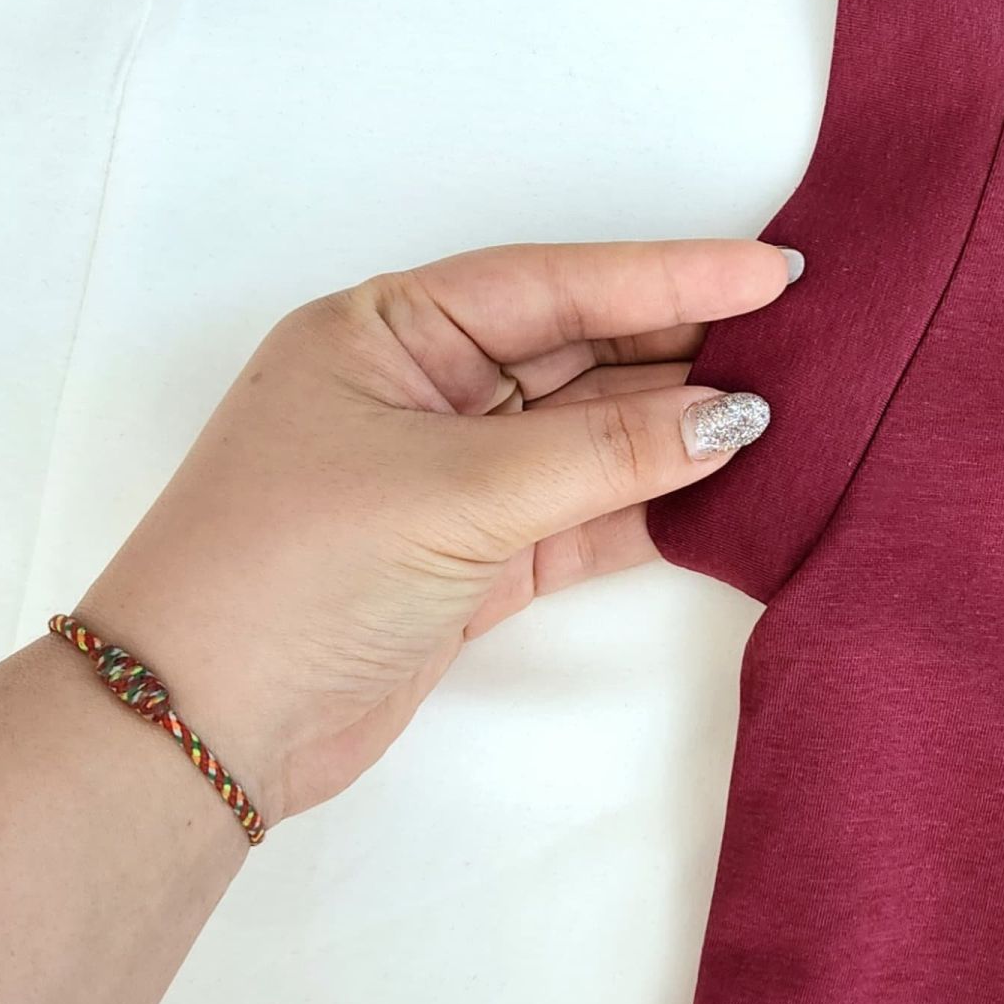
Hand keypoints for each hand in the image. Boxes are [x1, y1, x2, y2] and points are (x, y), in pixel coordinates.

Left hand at [76, 238, 793, 828]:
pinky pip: (586, 514)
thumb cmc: (293, 569)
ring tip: (789, 409)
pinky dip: (652, 506)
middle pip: (579, 353)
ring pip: (591, 438)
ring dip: (678, 431)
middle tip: (804, 339)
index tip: (773, 273)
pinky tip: (727, 489)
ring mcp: (455, 480)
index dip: (667, 276)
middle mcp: (424, 393)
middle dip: (684, 349)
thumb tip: (734, 419)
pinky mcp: (479, 561)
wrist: (200, 730)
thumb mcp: (454, 492)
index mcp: (386, 332)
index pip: (551, 284)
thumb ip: (604, 454)